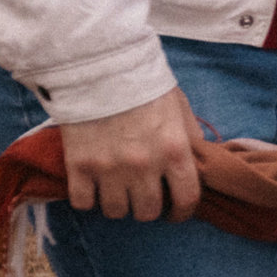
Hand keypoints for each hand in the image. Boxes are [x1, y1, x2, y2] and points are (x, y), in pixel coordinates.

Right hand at [60, 85, 200, 221]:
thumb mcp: (179, 106)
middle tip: (141, 194)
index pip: (186, 199)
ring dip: (117, 203)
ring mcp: (110, 168)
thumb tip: (197, 162)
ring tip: (116, 188)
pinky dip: (88, 199)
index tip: (174, 212)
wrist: (100, 65)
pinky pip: (83, 203)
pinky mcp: (79, 166)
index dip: (182, 212)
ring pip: (115, 211)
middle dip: (147, 206)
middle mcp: (144, 165)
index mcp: (174, 150)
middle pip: (147, 212)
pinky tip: (92, 185)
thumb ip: (190, 137)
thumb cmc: (144, 83)